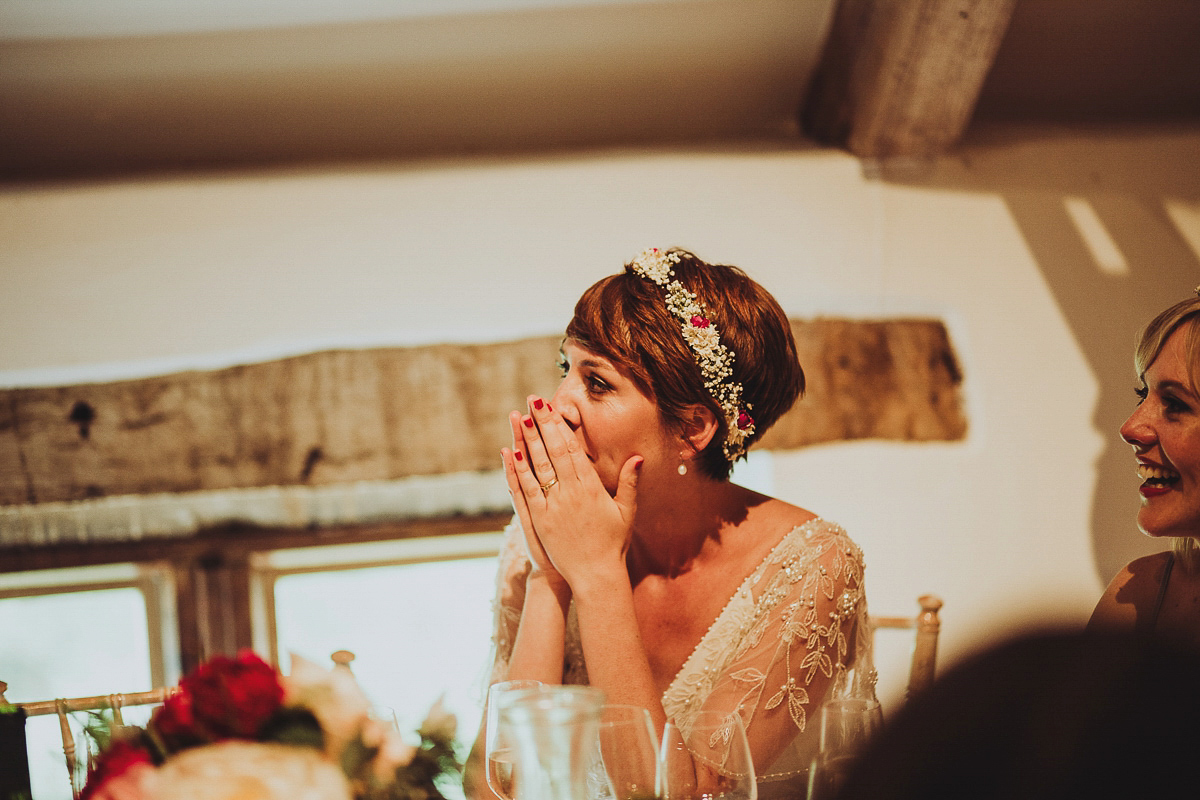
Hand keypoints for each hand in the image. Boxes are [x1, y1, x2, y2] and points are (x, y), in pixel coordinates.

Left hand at [503, 396, 640, 593]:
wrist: (596, 575)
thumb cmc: (613, 544)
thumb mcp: (626, 512)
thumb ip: (630, 483)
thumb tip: (637, 457)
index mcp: (591, 487)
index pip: (572, 448)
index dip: (560, 426)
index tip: (552, 407)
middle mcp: (571, 492)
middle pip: (553, 450)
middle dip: (542, 423)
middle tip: (532, 400)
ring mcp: (554, 506)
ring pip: (538, 466)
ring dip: (527, 440)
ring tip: (519, 417)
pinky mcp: (541, 520)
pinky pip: (527, 491)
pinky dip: (519, 471)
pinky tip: (511, 453)